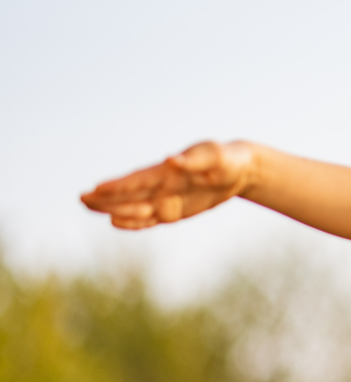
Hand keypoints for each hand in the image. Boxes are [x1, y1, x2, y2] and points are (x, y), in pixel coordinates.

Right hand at [81, 141, 256, 228]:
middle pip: (129, 193)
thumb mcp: (216, 157)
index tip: (96, 188)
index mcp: (168, 171)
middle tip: (82, 200)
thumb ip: (195, 161)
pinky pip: (150, 219)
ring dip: (117, 210)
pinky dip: (135, 223)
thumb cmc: (226, 159)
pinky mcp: (174, 212)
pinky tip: (118, 224)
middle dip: (107, 197)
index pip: (139, 180)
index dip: (118, 185)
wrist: (238, 170)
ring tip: (95, 212)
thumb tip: (171, 160)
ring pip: (135, 208)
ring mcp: (165, 199)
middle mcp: (161, 185)